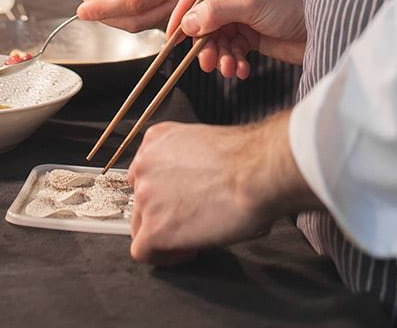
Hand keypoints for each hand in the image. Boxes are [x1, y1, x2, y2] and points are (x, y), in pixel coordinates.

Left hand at [78, 0, 243, 31]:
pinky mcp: (180, 12)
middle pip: (137, 20)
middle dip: (106, 14)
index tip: (82, 7)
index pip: (135, 1)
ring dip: (114, 16)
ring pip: (141, 24)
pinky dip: (127, 15)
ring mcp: (184, 8)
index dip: (105, 8)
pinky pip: (149, 21)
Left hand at [128, 112, 317, 262]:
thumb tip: (192, 183)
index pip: (146, 172)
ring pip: (140, 225)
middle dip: (164, 212)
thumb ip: (186, 161)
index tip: (183, 200)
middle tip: (191, 219)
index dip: (165, 191)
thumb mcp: (204, 143)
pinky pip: (144, 252)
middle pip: (141, 199)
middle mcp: (145, 164)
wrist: (255, 171)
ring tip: (194, 234)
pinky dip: (165, 257)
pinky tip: (190, 249)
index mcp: (157, 139)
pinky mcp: (153, 228)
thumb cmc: (246, 158)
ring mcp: (145, 196)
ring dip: (164, 234)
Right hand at [166, 0, 306, 77]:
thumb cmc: (294, 5)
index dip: (183, 12)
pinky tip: (242, 69)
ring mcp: (243, 13)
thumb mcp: (252, 3)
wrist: (326, 30)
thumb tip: (187, 23)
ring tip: (229, 69)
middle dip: (205, 43)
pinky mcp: (252, 35)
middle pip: (205, 18)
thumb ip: (217, 11)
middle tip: (206, 62)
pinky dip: (234, 62)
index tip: (173, 35)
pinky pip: (232, 50)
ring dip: (220, 56)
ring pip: (217, 38)